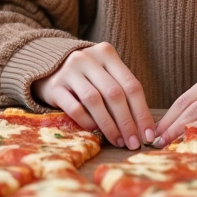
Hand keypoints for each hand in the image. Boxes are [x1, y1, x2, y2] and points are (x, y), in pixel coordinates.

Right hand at [32, 42, 154, 150]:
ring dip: (109, 125)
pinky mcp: (54, 86)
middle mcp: (88, 58)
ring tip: (118, 141)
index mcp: (107, 53)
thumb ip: (122, 92)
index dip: (142, 112)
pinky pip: (75, 108)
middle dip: (127, 122)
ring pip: (95, 101)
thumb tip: (143, 127)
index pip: (131, 85)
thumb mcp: (105, 74)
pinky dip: (88, 122)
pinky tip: (95, 131)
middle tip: (134, 143)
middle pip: (114, 94)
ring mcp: (69, 71)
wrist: (48, 68)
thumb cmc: (86, 76)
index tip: (148, 134)